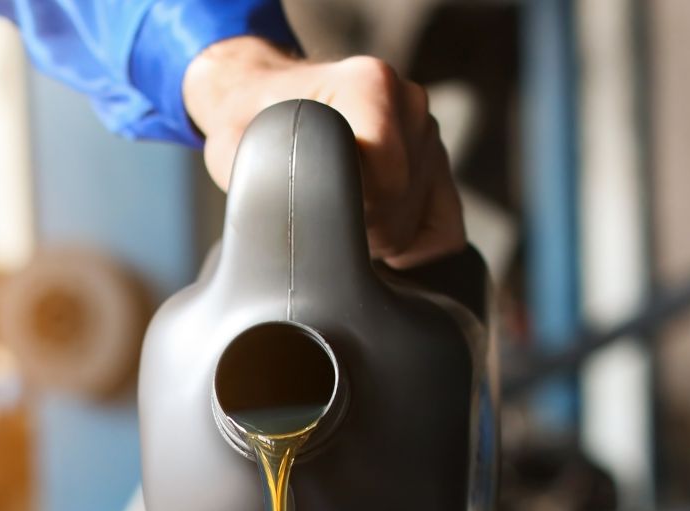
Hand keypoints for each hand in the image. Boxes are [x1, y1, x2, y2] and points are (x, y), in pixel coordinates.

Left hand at [182, 36, 465, 269]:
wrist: (265, 101)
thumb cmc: (251, 126)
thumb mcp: (246, 150)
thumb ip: (280, 184)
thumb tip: (312, 243)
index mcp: (371, 85)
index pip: (388, 184)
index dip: (346, 213)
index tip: (308, 201)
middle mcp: (411, 103)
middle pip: (400, 211)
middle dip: (355, 228)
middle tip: (313, 208)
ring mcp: (428, 134)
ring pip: (418, 226)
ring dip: (373, 234)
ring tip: (335, 208)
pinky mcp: (437, 167)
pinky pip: (443, 233)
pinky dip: (408, 246)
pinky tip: (368, 231)